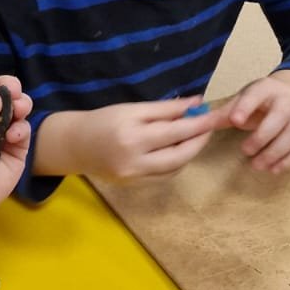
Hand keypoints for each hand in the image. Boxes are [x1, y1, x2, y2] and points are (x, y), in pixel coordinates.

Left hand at [0, 70, 30, 235]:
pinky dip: (22, 129)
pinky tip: (12, 138)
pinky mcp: (17, 149)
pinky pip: (24, 130)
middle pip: (2, 90)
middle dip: (10, 87)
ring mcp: (2, 131)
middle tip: (12, 92)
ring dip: (21, 103)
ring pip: (19, 106)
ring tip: (18, 110)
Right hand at [37, 99, 219, 181]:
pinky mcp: (133, 186)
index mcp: (132, 136)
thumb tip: (196, 103)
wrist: (74, 146)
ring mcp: (134, 177)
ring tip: (196, 136)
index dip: (199, 123)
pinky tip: (178, 150)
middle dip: (199, 140)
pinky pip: (164, 176)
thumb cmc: (102, 121)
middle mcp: (133, 160)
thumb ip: (165, 109)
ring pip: (174, 168)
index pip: (175, 131)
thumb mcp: (131, 109)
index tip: (216, 115)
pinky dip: (176, 163)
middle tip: (210, 126)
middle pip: (179, 155)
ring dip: (190, 152)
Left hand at [226, 70, 289, 171]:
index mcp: (266, 89)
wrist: (289, 93)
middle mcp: (287, 99)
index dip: (246, 107)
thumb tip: (196, 124)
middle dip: (263, 135)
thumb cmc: (258, 101)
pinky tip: (274, 169)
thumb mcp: (240, 101)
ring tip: (258, 165)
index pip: (256, 95)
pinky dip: (289, 159)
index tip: (234, 120)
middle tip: (245, 150)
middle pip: (280, 116)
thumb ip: (222, 113)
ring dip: (277, 151)